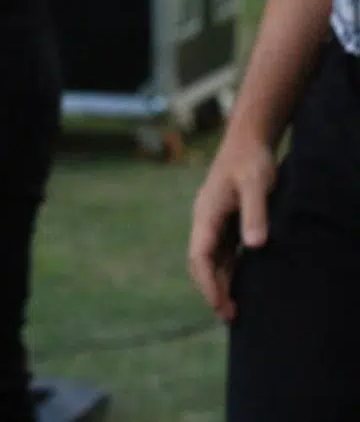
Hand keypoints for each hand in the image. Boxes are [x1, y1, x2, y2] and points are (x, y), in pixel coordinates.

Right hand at [187, 131, 276, 320]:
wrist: (247, 140)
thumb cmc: (252, 162)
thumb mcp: (257, 186)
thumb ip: (255, 215)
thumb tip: (255, 247)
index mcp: (206, 214)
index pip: (199, 255)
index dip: (208, 282)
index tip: (219, 304)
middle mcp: (204, 219)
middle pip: (200, 261)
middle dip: (210, 289)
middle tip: (228, 315)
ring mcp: (212, 220)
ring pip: (209, 258)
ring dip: (218, 281)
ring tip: (231, 308)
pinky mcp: (224, 219)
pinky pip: (220, 251)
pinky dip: (225, 269)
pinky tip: (237, 282)